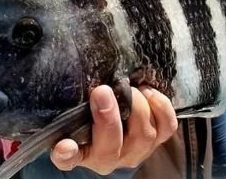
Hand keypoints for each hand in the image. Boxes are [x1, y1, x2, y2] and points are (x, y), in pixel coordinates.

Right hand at [50, 85, 177, 173]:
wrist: (111, 112)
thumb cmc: (87, 103)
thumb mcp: (74, 101)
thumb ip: (70, 94)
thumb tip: (59, 67)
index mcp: (80, 150)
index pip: (68, 158)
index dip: (67, 154)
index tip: (64, 146)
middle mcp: (106, 156)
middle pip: (110, 146)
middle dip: (107, 118)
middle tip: (102, 92)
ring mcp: (134, 150)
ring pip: (142, 137)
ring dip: (137, 108)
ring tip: (130, 88)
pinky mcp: (155, 139)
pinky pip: (167, 128)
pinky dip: (161, 108)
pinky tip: (148, 92)